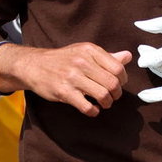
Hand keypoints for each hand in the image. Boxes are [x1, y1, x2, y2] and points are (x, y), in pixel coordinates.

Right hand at [6, 44, 131, 115]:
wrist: (33, 65)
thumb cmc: (62, 59)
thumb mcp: (84, 52)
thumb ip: (106, 56)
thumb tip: (128, 56)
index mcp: (90, 50)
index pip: (118, 68)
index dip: (123, 80)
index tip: (119, 84)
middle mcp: (82, 62)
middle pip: (112, 83)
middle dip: (116, 94)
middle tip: (112, 97)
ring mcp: (72, 77)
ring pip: (102, 95)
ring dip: (107, 103)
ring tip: (103, 103)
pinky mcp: (63, 92)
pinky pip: (87, 107)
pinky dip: (94, 111)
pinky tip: (92, 109)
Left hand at [134, 6, 161, 101]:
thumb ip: (161, 24)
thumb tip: (139, 25)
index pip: (161, 58)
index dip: (148, 56)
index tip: (140, 51)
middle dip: (151, 58)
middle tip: (144, 49)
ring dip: (156, 71)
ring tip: (150, 61)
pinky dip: (161, 94)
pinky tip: (146, 96)